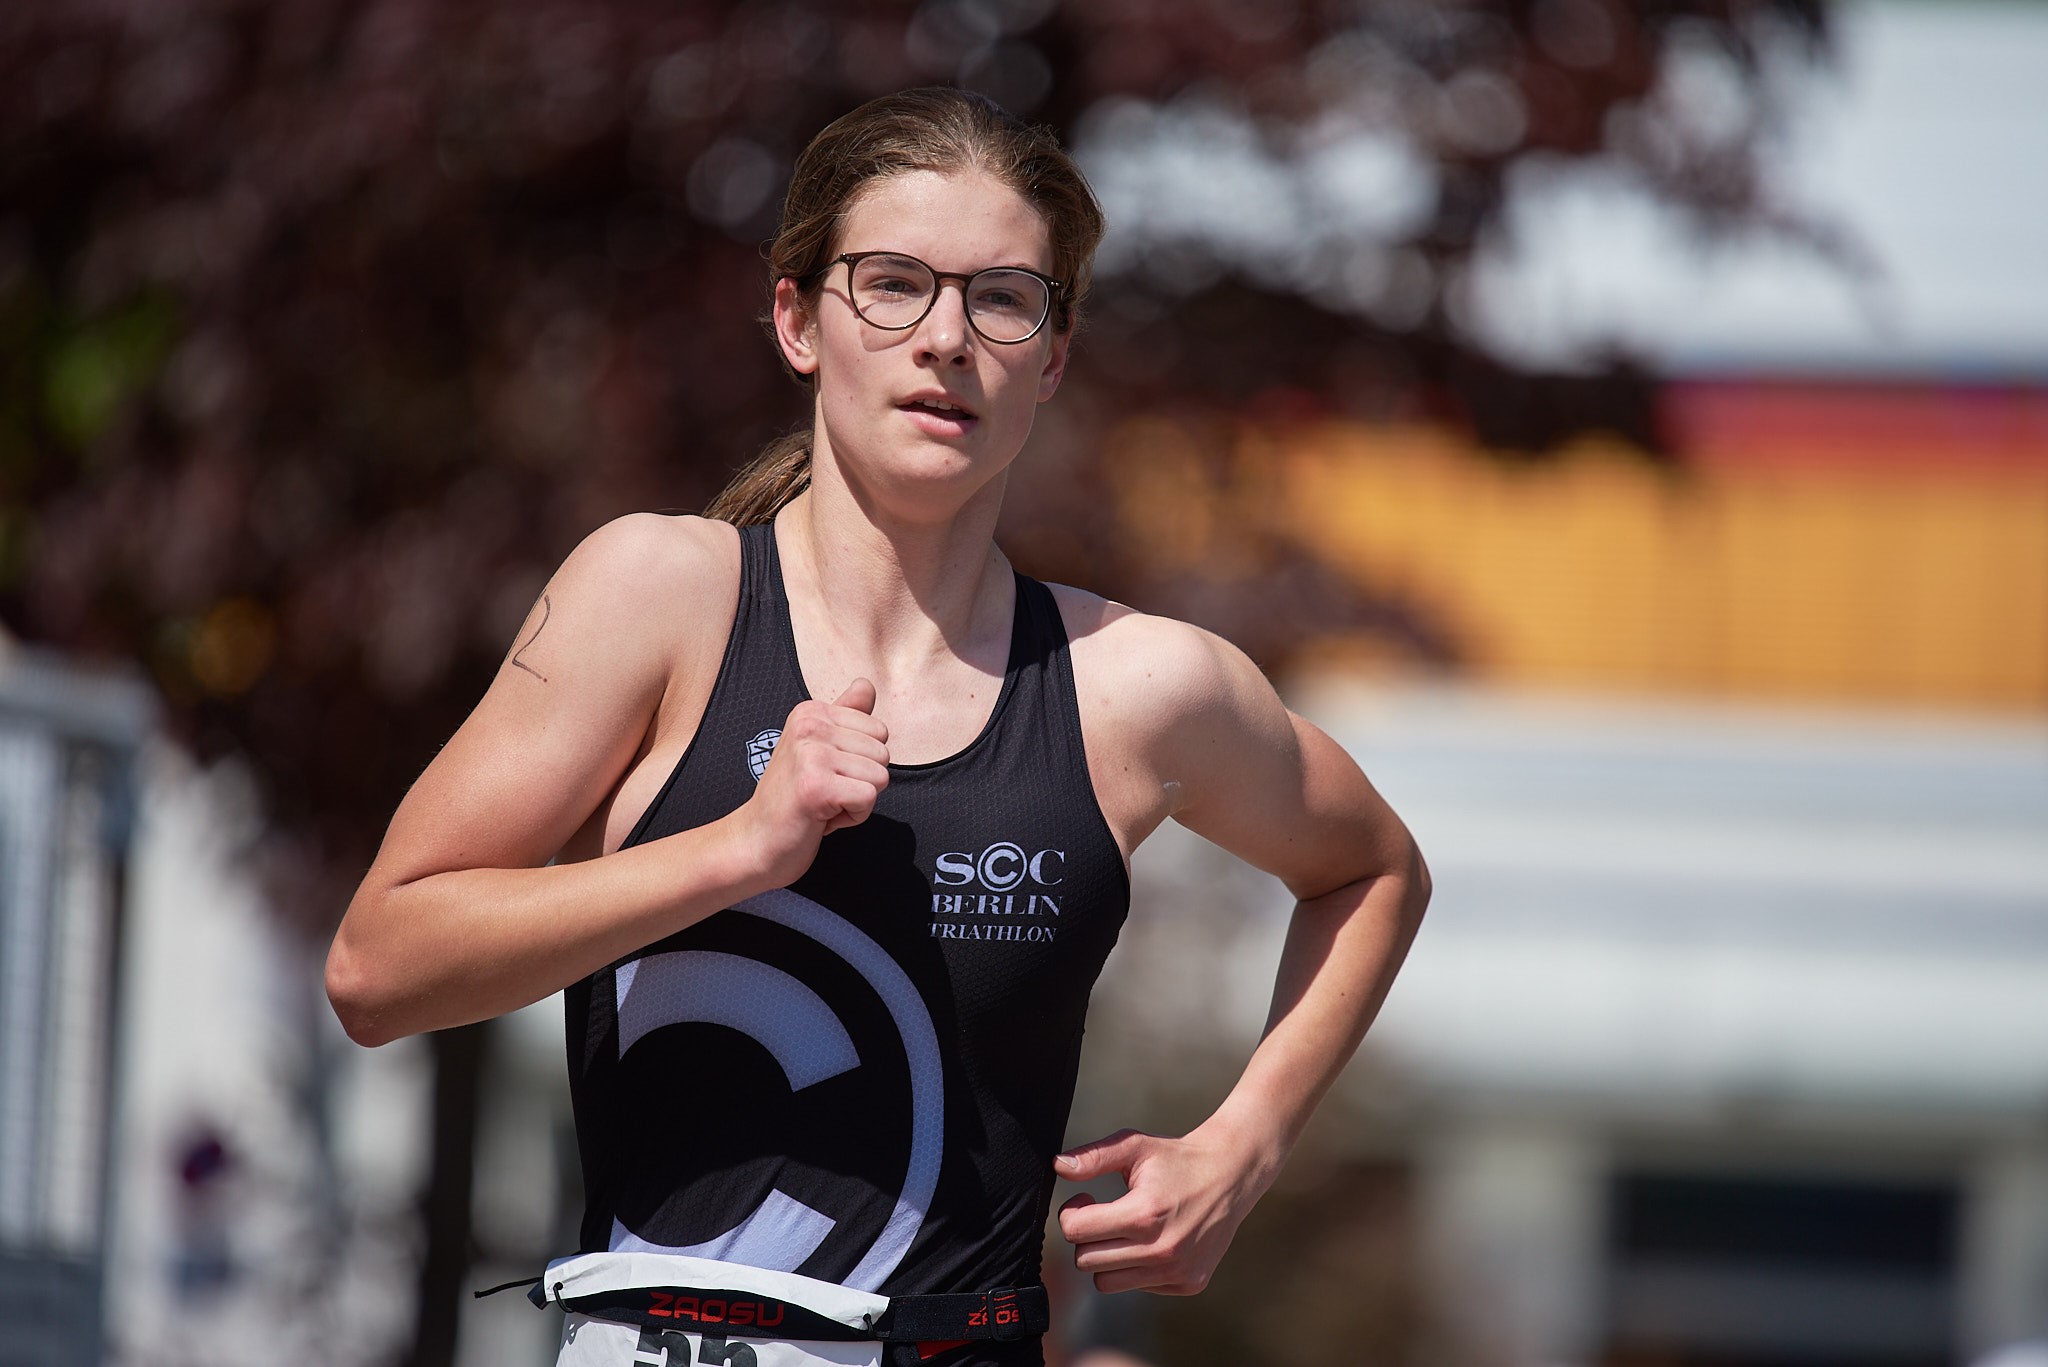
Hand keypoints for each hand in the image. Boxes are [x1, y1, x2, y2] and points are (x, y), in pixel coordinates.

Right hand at [740, 679, 890, 887]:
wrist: (754, 841)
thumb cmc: (792, 798)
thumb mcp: (819, 748)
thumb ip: (846, 716)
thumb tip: (866, 683)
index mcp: (811, 712)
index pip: (880, 730)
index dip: (861, 761)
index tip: (826, 774)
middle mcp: (809, 725)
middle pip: (883, 754)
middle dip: (862, 782)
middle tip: (824, 792)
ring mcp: (811, 754)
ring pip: (880, 777)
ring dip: (857, 801)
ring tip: (822, 803)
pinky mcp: (816, 786)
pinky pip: (868, 799)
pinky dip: (853, 817)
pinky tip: (822, 818)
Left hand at [1054, 1124, 1274, 1294]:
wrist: (1231, 1175)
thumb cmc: (1176, 1158)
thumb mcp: (1134, 1146)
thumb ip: (1093, 1157)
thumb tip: (1057, 1166)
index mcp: (1143, 1214)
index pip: (1076, 1231)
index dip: (1072, 1212)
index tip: (1087, 1199)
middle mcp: (1160, 1250)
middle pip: (1086, 1261)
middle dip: (1087, 1236)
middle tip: (1104, 1214)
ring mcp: (1176, 1271)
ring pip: (1107, 1283)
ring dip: (1108, 1257)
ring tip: (1125, 1230)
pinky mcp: (1189, 1284)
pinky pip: (1139, 1287)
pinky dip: (1137, 1268)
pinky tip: (1154, 1241)